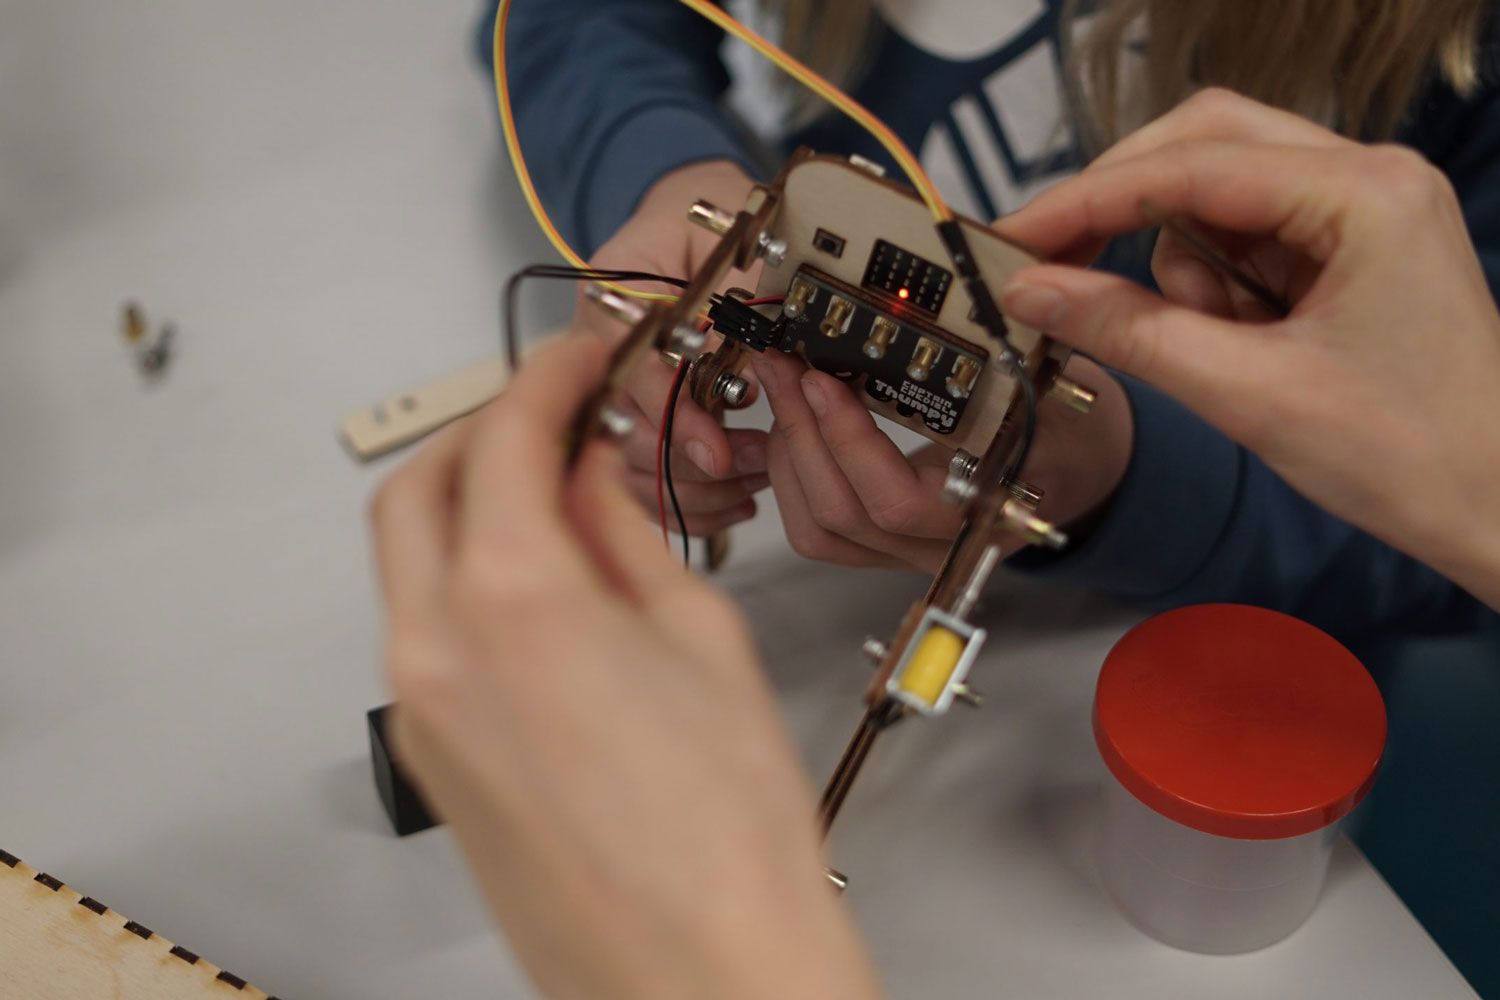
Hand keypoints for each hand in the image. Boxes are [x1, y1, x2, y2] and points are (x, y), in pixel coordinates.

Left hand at [369, 335, 879, 999]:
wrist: (702, 968)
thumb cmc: (726, 828)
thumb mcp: (699, 637)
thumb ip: (629, 536)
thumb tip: (597, 476)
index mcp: (512, 599)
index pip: (504, 439)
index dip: (549, 378)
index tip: (584, 360)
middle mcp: (437, 647)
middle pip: (417, 488)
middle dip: (479, 432)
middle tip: (557, 418)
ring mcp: (420, 709)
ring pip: (408, 562)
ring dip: (466, 507)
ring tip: (557, 501)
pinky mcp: (430, 759)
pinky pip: (424, 632)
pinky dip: (464, 582)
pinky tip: (543, 591)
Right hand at [575, 160, 772, 536]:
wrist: (685, 219)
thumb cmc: (706, 225)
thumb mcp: (727, 241)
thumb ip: (736, 298)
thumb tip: (751, 364)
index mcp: (610, 301)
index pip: (632, 375)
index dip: (677, 419)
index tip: (719, 452)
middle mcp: (595, 354)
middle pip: (627, 436)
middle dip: (696, 463)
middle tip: (760, 461)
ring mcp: (605, 394)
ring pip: (634, 471)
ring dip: (700, 489)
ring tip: (760, 479)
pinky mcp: (625, 425)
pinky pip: (644, 484)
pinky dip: (691, 503)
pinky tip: (738, 500)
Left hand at [751, 350, 1132, 574]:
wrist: (1077, 468)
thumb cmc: (1065, 425)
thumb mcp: (1050, 387)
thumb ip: (1006, 361)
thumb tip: (964, 304)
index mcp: (986, 509)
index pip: (897, 503)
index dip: (847, 444)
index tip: (821, 378)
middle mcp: (941, 544)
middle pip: (843, 517)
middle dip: (800, 436)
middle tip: (781, 367)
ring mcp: (907, 552)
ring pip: (821, 531)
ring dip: (788, 458)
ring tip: (782, 391)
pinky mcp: (882, 546)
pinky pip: (820, 532)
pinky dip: (791, 479)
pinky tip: (791, 427)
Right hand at [998, 89, 1499, 608]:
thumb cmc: (1407, 457)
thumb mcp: (1248, 394)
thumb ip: (1130, 332)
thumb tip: (1030, 291)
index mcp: (1362, 193)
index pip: (1190, 166)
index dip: (1087, 200)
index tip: (1013, 241)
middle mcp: (1365, 176)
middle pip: (1203, 146)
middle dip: (1126, 209)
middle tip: (1060, 268)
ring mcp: (1359, 209)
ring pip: (1216, 198)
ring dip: (1184, 270)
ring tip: (1222, 352)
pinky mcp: (1346, 248)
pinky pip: (1243, 242)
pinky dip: (1214, 291)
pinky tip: (1244, 348)